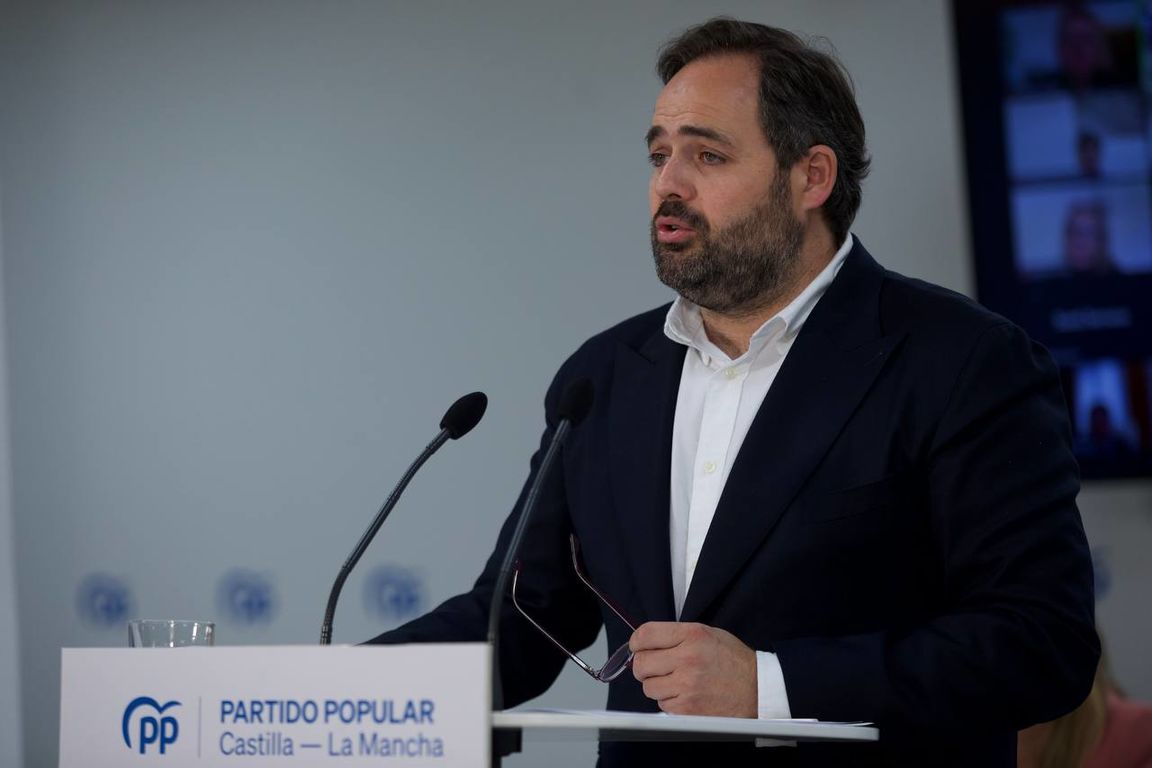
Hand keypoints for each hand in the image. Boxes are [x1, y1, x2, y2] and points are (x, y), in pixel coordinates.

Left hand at [628, 621, 756, 716]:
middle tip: (652, 668)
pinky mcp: (688, 709)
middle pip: (641, 664)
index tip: (637, 647)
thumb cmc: (732, 660)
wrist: (758, 688)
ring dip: (657, 685)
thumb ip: (676, 636)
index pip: (646, 635)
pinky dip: (670, 701)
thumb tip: (645, 643)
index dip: (636, 642)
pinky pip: (662, 705)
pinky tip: (686, 695)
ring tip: (676, 682)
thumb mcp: (707, 633)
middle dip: (643, 666)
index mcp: (692, 635)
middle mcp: (688, 659)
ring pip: (649, 687)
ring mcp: (687, 685)